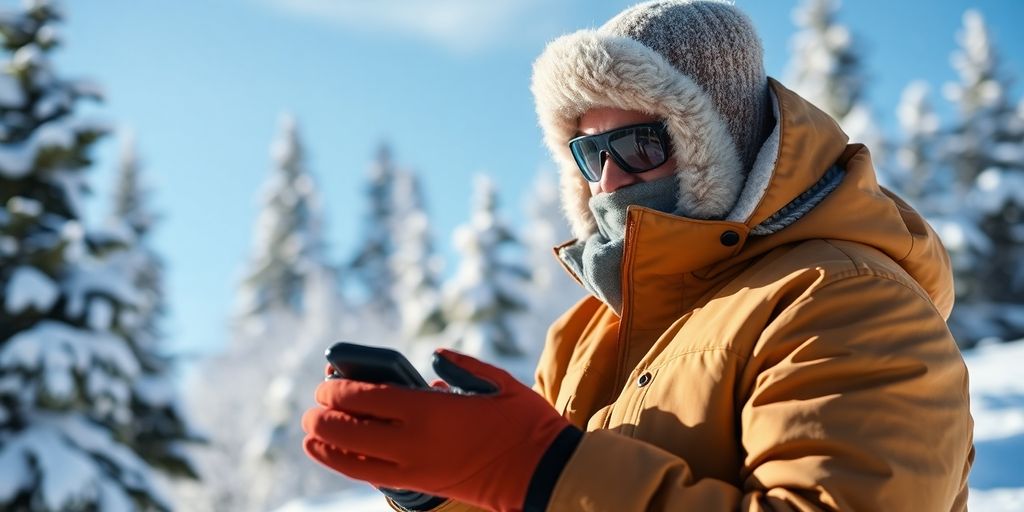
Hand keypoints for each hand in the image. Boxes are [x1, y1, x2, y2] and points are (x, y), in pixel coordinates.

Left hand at [302, 349, 580, 511]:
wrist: (540, 473)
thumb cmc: (524, 422)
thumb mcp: (497, 381)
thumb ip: (461, 365)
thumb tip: (434, 357)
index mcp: (430, 409)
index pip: (366, 397)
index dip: (337, 389)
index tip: (325, 381)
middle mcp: (413, 441)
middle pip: (349, 429)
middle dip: (323, 415)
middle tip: (315, 404)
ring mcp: (414, 467)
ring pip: (352, 459)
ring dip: (326, 444)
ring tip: (310, 432)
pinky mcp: (419, 485)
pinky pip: (370, 476)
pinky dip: (344, 465)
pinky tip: (332, 455)